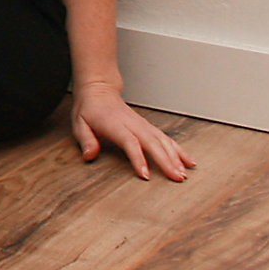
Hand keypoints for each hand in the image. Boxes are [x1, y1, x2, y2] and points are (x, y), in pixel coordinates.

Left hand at [69, 85, 193, 181]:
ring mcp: (143, 125)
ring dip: (176, 157)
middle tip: (177, 178)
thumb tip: (89, 156)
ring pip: (163, 141)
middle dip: (166, 161)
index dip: (138, 158)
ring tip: (185, 174)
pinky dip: (179, 150)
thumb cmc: (89, 109)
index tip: (145, 175)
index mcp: (115, 125)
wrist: (99, 91)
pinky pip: (166, 139)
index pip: (129, 142)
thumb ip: (86, 140)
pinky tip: (188, 161)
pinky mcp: (148, 127)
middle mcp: (133, 124)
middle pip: (152, 143)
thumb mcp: (79, 123)